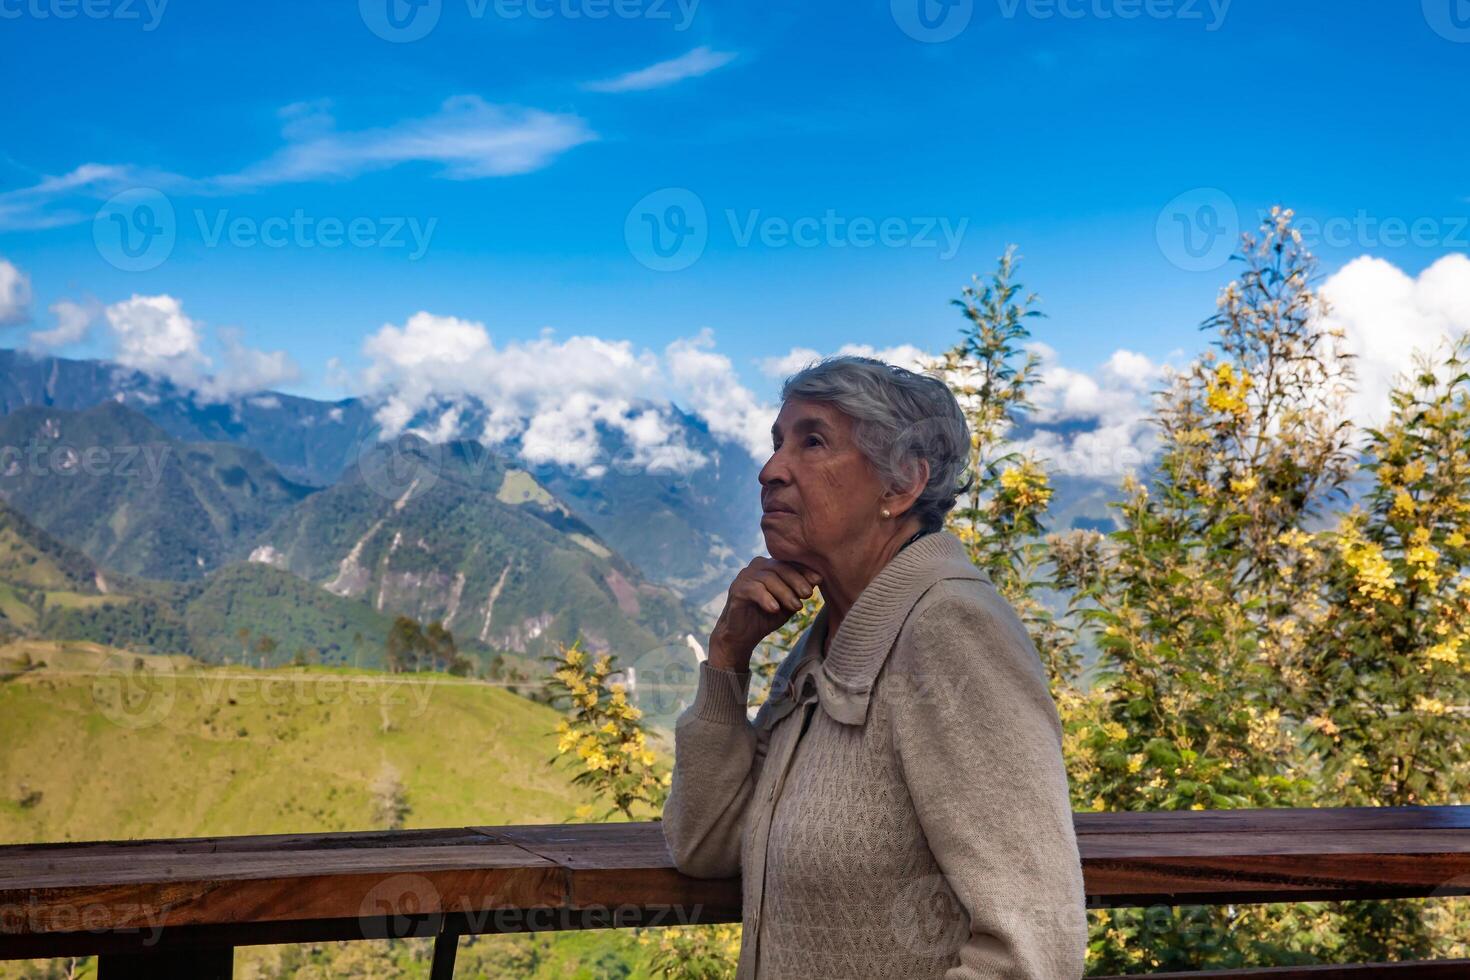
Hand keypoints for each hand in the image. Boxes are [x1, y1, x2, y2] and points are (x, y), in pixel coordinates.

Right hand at [707, 557, 821, 670]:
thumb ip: (800, 591)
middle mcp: (757, 566)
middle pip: (780, 567)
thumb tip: (818, 578)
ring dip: (785, 593)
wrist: (743, 635)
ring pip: (768, 578)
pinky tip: (775, 609)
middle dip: (796, 580)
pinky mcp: (737, 589)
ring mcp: (745, 576)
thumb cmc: (768, 616)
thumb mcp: (789, 603)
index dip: (804, 570)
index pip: (789, 563)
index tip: (819, 580)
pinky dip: (766, 599)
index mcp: (771, 565)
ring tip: (796, 607)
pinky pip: (753, 590)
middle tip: (808, 594)